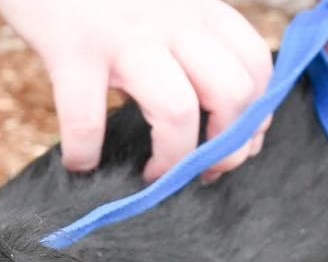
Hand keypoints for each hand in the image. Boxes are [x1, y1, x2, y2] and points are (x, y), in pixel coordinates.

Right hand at [0, 0, 272, 181]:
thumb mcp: (160, 1)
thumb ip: (185, 38)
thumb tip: (207, 108)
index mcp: (197, 8)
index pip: (255, 68)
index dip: (252, 121)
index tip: (230, 150)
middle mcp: (172, 19)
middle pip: (231, 94)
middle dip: (222, 151)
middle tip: (198, 174)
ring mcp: (122, 36)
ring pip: (177, 112)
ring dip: (170, 162)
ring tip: (152, 177)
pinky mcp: (72, 51)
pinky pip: (87, 122)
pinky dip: (84, 155)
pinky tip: (80, 163)